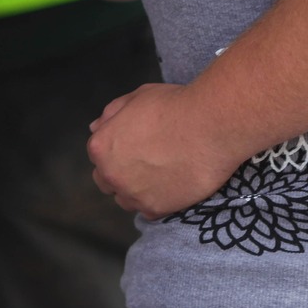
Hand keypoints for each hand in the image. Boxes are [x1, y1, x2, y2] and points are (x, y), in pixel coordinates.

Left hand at [87, 82, 233, 216]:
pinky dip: (159, 201)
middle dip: (122, 173)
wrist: (211, 125)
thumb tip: (97, 126)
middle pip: (107, 182)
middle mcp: (110, 173)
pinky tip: (173, 185)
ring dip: (137, 190)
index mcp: (101, 146)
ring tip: (162, 175)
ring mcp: (132, 194)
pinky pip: (149, 211)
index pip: (99, 156)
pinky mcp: (155, 208)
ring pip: (126, 200)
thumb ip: (112, 113)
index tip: (137, 146)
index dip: (118, 150)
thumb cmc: (176, 105)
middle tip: (148, 161)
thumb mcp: (139, 96)